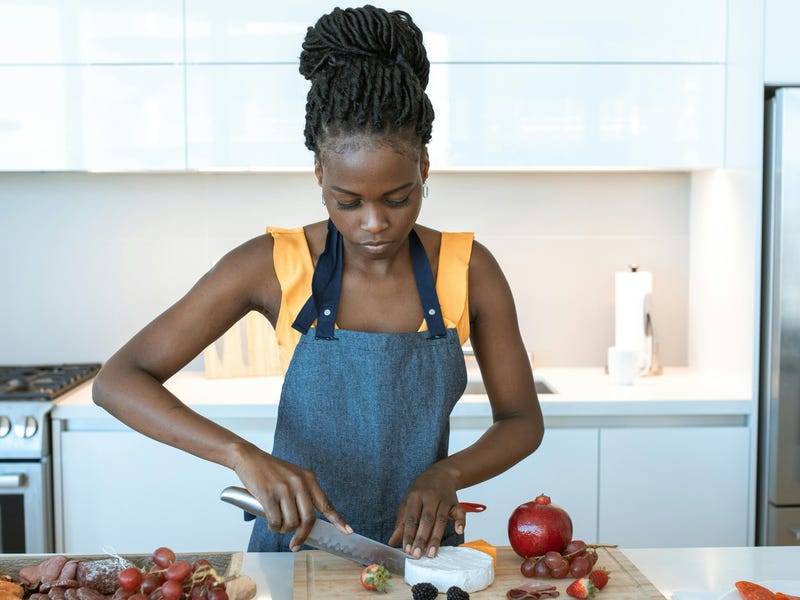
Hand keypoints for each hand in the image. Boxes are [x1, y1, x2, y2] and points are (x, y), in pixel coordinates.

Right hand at [232, 445, 350, 549]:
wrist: (250, 458)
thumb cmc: (271, 471)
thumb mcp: (294, 477)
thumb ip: (303, 494)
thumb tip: (308, 522)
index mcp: (309, 478)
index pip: (326, 504)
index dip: (338, 520)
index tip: (348, 531)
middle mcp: (299, 483)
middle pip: (308, 519)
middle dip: (303, 536)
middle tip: (296, 544)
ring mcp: (284, 489)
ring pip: (291, 523)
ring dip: (284, 530)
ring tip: (278, 524)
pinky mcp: (268, 495)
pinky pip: (275, 522)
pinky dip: (273, 527)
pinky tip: (270, 522)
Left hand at [387, 466, 461, 558]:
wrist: (441, 473)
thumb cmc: (422, 490)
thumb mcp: (408, 501)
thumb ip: (401, 522)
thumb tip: (392, 542)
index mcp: (415, 496)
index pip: (411, 518)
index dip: (408, 534)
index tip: (406, 550)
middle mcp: (430, 497)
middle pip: (426, 520)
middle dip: (421, 538)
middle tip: (417, 555)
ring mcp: (444, 499)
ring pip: (441, 519)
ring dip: (436, 537)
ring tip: (431, 553)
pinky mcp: (456, 502)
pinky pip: (460, 512)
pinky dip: (460, 521)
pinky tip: (458, 531)